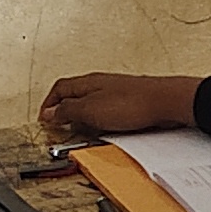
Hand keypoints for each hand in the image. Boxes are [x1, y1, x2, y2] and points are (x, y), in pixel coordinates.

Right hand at [42, 72, 203, 137]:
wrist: (166, 102)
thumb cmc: (133, 103)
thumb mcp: (90, 110)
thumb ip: (68, 111)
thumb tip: (50, 113)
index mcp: (88, 82)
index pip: (59, 88)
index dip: (49, 104)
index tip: (43, 118)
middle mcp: (101, 84)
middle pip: (74, 95)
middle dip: (63, 110)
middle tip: (58, 124)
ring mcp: (117, 93)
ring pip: (91, 103)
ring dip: (82, 116)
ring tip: (79, 129)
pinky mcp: (130, 103)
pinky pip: (108, 110)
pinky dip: (100, 120)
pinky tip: (105, 129)